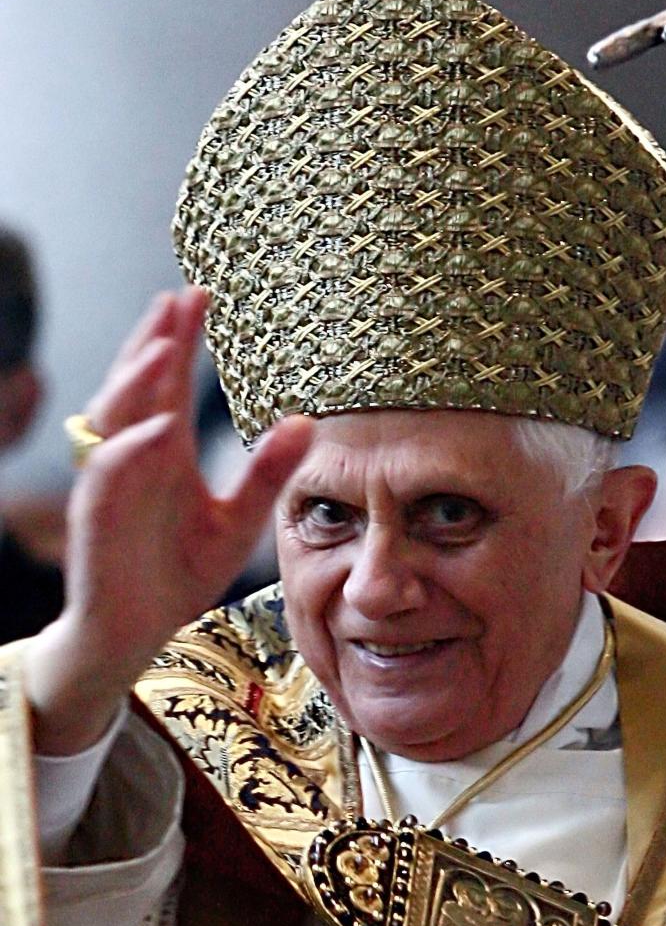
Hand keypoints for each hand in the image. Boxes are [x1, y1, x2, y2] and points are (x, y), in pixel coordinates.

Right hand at [27, 287, 313, 754]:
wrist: (138, 631)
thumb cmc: (179, 571)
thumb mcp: (239, 520)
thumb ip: (268, 472)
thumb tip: (305, 421)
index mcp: (166, 450)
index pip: (174, 382)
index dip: (183, 338)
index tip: (202, 294)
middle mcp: (136, 456)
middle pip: (140, 384)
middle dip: (156, 339)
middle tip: (181, 297)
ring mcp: (114, 484)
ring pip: (117, 419)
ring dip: (137, 381)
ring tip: (163, 344)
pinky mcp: (100, 520)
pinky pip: (110, 479)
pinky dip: (130, 451)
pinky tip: (156, 429)